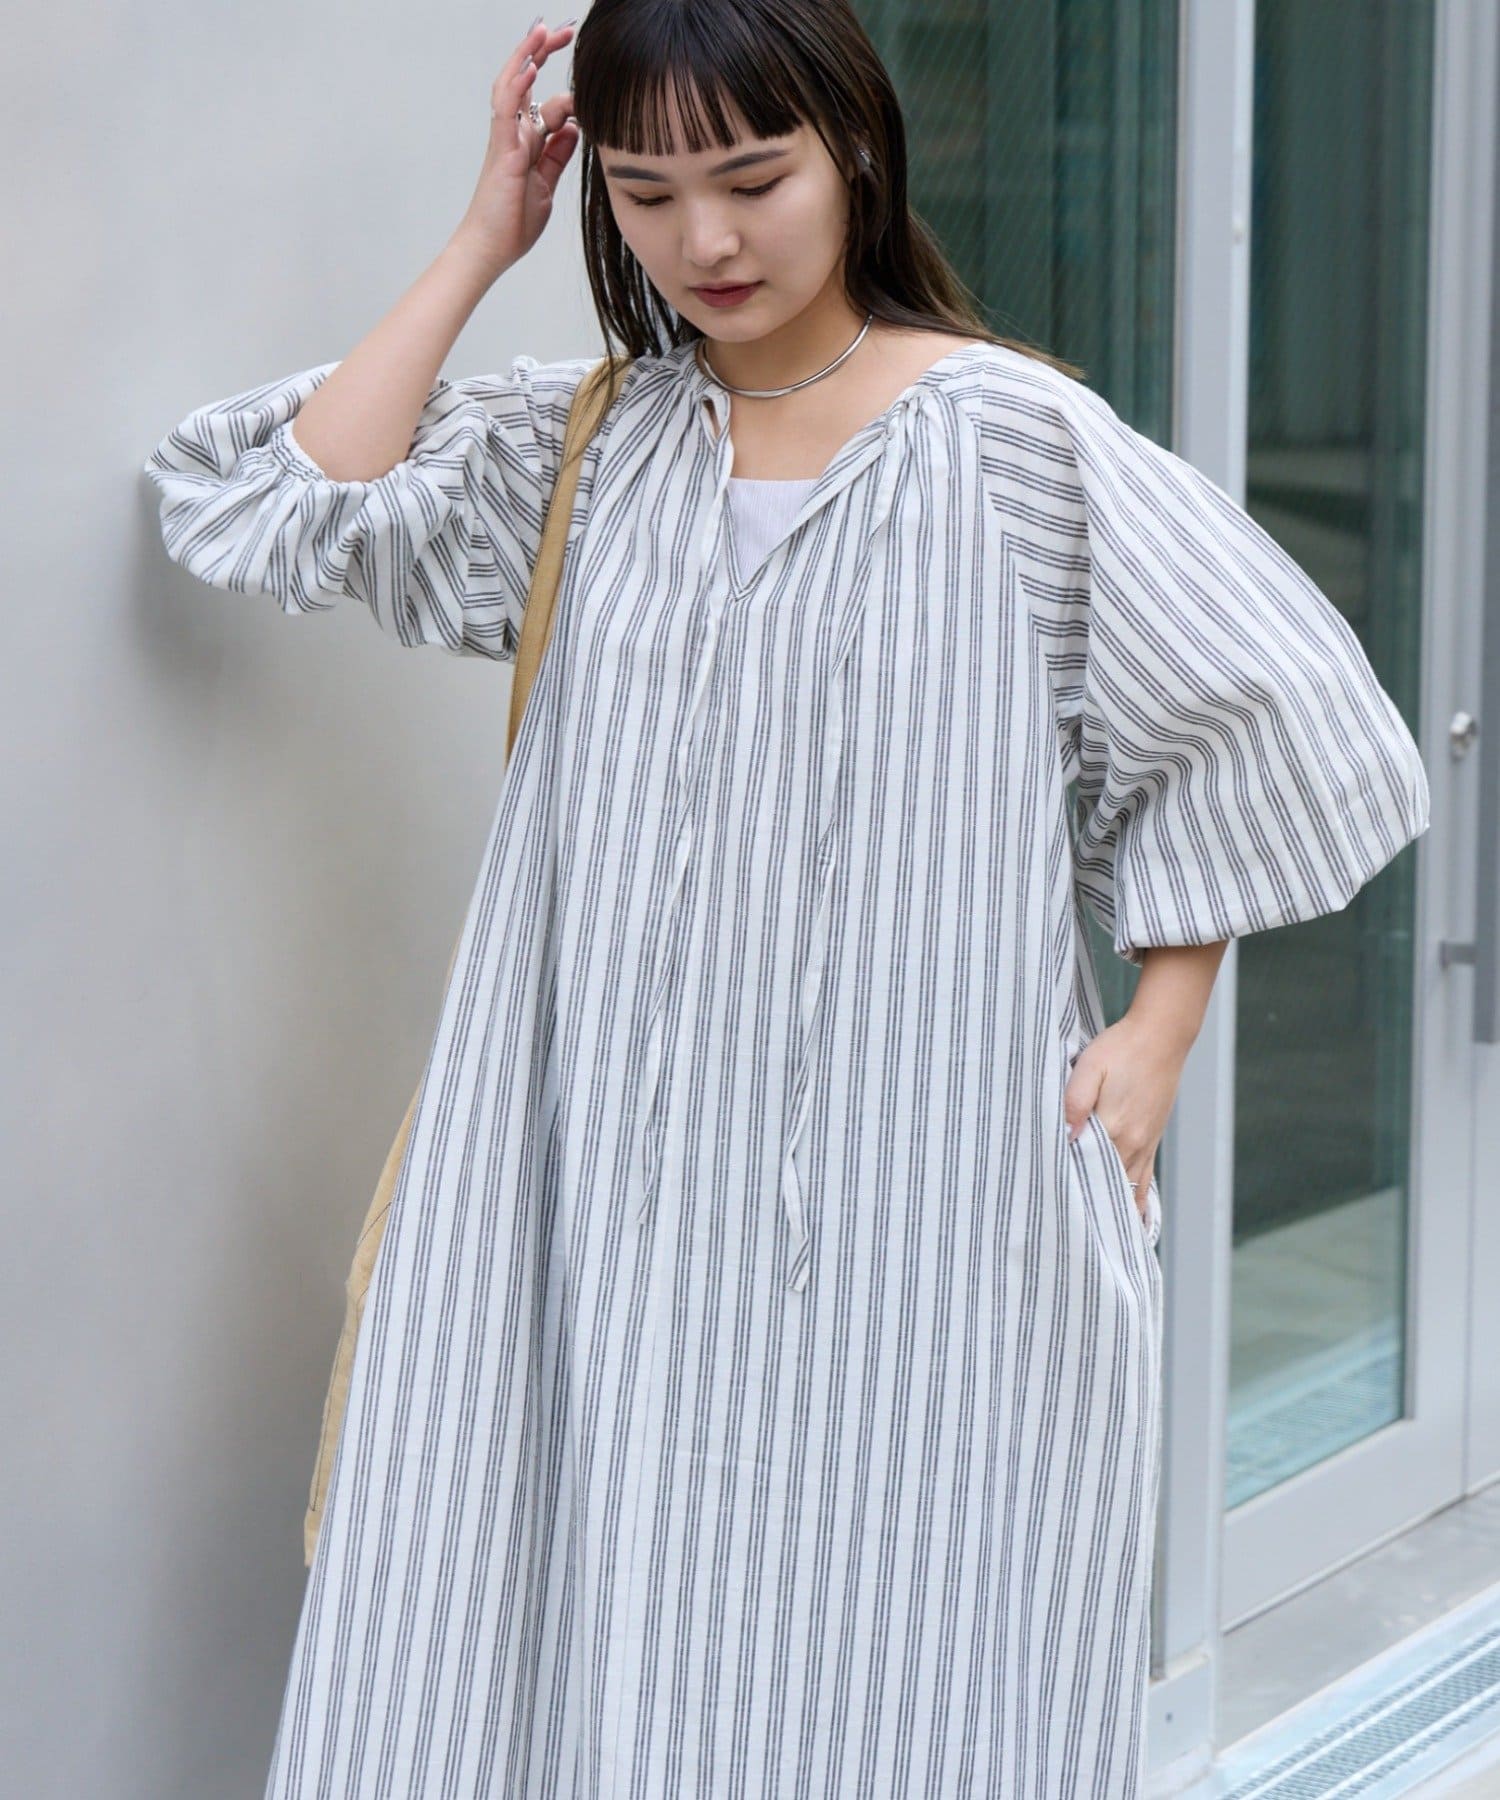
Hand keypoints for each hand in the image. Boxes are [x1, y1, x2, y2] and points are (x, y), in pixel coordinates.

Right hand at [451, 19, 579, 278]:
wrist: (490, 249)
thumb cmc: (512, 222)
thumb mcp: (546, 185)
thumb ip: (557, 156)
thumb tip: (573, 130)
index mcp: (527, 143)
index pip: (547, 102)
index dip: (566, 85)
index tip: (585, 72)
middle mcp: (514, 134)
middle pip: (526, 81)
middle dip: (542, 53)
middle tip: (562, 30)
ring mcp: (506, 140)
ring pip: (512, 86)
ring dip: (527, 56)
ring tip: (542, 31)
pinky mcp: (502, 151)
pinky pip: (507, 110)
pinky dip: (518, 86)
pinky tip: (530, 66)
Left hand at [1064, 1014, 1184, 1224]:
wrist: (1161, 1036)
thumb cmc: (1120, 1048)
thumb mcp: (1089, 1066)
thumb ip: (1074, 1101)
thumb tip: (1066, 1136)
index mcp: (1114, 1127)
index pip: (1087, 1170)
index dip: (1069, 1190)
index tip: (1049, 1209)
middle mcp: (1132, 1143)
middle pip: (1108, 1187)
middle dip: (1089, 1209)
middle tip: (1067, 1236)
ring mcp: (1145, 1143)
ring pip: (1129, 1190)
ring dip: (1113, 1212)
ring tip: (1098, 1243)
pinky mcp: (1151, 1139)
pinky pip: (1145, 1181)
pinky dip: (1137, 1203)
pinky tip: (1133, 1223)